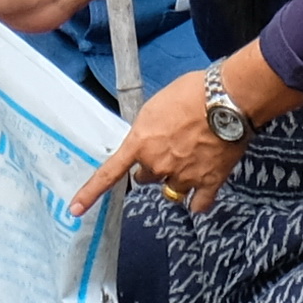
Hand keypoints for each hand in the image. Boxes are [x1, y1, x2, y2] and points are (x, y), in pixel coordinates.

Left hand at [79, 66, 237, 210]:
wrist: (227, 98)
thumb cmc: (192, 92)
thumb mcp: (156, 106)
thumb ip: (147, 130)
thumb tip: (148, 141)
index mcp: (141, 143)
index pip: (109, 173)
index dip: (90, 193)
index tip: (75, 210)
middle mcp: (158, 164)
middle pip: (145, 177)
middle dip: (152, 167)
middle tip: (170, 147)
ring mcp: (183, 176)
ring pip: (170, 190)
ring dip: (174, 181)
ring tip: (190, 160)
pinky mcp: (209, 182)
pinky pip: (198, 204)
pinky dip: (198, 199)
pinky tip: (202, 188)